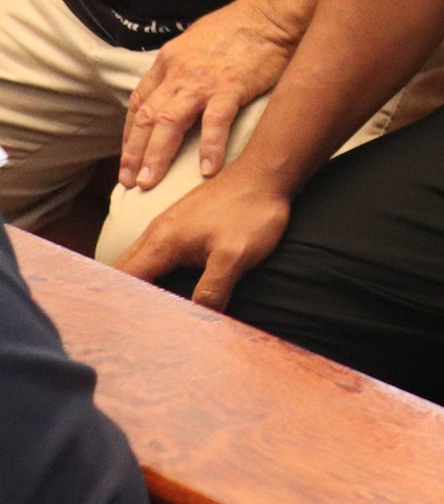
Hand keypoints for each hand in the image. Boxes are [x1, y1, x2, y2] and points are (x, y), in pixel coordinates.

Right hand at [112, 165, 292, 311]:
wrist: (266, 174)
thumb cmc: (251, 213)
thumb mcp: (235, 256)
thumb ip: (212, 290)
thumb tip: (195, 320)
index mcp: (161, 243)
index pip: (124, 281)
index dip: (120, 306)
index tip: (118, 329)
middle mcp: (156, 232)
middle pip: (123, 270)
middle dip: (120, 297)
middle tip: (124, 330)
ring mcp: (167, 224)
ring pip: (137, 259)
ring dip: (135, 283)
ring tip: (142, 313)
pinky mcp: (181, 222)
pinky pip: (153, 250)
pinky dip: (150, 270)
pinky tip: (163, 284)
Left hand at [118, 0, 297, 190]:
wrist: (273, 14)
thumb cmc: (241, 26)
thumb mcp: (198, 40)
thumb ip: (184, 66)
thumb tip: (178, 89)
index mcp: (169, 61)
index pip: (140, 103)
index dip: (131, 134)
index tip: (129, 157)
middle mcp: (179, 72)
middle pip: (147, 118)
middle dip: (134, 153)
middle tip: (130, 182)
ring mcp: (204, 80)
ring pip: (169, 123)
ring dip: (156, 155)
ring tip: (149, 183)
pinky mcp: (232, 86)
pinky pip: (215, 122)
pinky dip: (209, 147)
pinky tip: (207, 170)